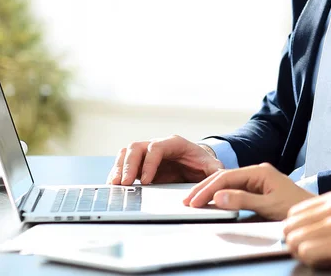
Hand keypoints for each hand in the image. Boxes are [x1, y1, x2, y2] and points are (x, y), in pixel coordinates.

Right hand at [106, 136, 223, 184]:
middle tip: (125, 184)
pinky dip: (116, 173)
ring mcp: (147, 153)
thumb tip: (217, 180)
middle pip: (137, 147)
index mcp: (175, 143)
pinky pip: (123, 163)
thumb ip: (214, 171)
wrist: (196, 163)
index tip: (145, 181)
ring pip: (127, 152)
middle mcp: (158, 145)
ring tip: (115, 185)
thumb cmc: (202, 164)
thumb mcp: (212, 167)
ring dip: (119, 168)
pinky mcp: (140, 163)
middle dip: (129, 165)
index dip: (149, 163)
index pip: (157, 148)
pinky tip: (113, 186)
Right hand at [183, 163, 313, 219]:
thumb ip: (243, 200)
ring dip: (211, 191)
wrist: (314, 215)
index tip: (194, 200)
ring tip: (195, 200)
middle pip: (225, 177)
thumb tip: (218, 196)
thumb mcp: (268, 206)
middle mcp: (258, 172)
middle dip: (205, 188)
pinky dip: (221, 195)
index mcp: (260, 171)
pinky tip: (213, 200)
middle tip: (188, 200)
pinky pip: (235, 189)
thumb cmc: (296, 208)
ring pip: (229, 183)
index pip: (227, 177)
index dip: (208, 189)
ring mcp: (258, 179)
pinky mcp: (259, 188)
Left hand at [283, 191, 330, 270]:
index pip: (296, 211)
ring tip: (310, 257)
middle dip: (292, 240)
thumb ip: (330, 212)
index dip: (294, 227)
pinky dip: (308, 259)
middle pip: (291, 224)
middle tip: (301, 251)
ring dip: (298, 251)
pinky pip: (307, 250)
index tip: (299, 238)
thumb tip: (308, 227)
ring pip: (295, 238)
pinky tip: (319, 261)